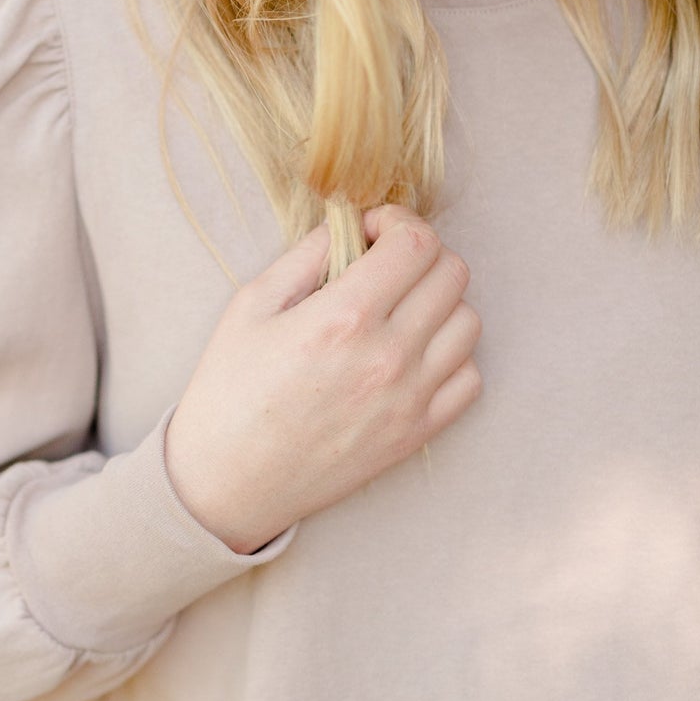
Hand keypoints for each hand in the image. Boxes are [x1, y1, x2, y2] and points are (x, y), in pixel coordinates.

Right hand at [164, 205, 481, 553]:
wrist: (229, 480)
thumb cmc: (230, 388)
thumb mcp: (252, 304)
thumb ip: (307, 254)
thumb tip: (350, 223)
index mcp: (344, 317)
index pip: (416, 243)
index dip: (398, 221)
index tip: (371, 231)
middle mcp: (389, 356)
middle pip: (452, 274)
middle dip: (420, 253)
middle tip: (384, 263)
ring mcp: (410, 399)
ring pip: (469, 322)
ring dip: (439, 301)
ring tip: (399, 307)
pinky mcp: (418, 434)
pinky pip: (469, 378)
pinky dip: (450, 355)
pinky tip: (412, 352)